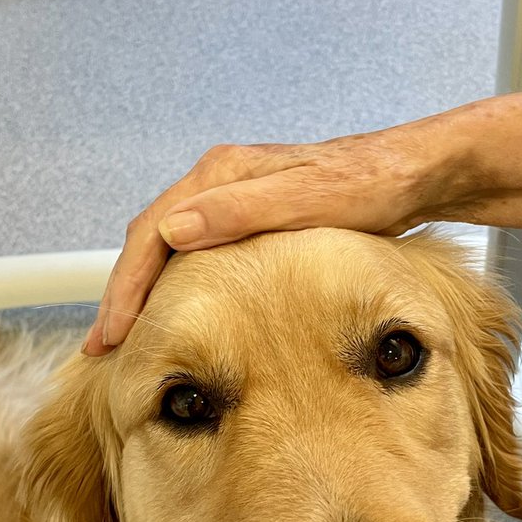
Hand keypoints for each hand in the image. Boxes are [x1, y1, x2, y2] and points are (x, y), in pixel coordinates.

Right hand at [83, 124, 465, 353]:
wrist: (418, 174)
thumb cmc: (373, 187)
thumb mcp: (311, 199)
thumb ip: (243, 211)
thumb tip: (176, 230)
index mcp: (224, 175)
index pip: (152, 234)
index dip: (127, 288)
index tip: (112, 332)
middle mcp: (221, 184)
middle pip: (150, 243)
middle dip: (123, 296)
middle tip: (103, 348)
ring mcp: (235, 201)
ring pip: (169, 251)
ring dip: (145, 294)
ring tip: (127, 339)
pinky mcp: (252, 220)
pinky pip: (195, 256)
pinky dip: (176, 288)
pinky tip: (177, 316)